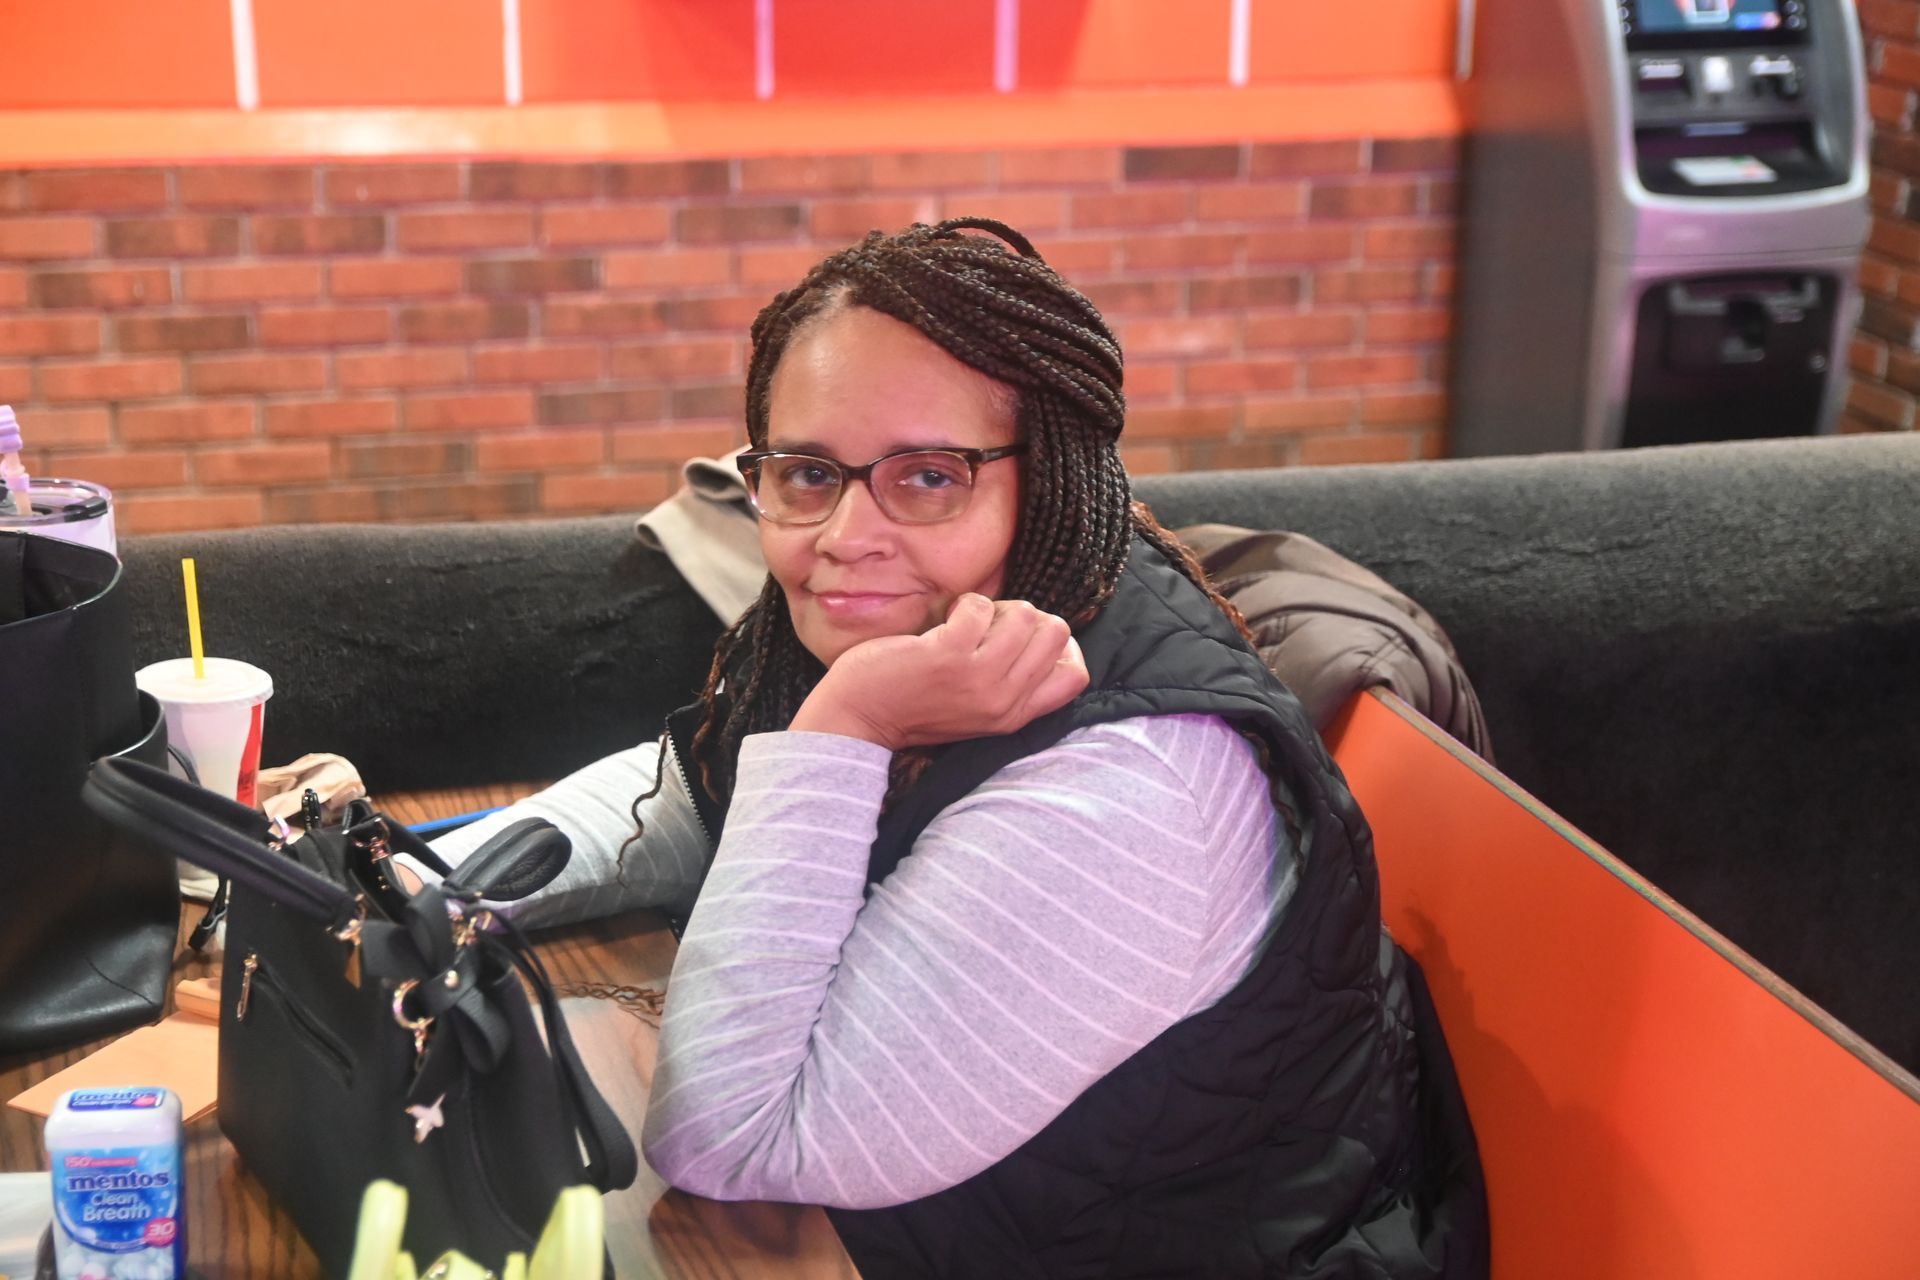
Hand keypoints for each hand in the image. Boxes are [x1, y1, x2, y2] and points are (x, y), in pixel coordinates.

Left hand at [789, 595, 1088, 749]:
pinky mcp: (946, 656)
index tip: (1027, 640)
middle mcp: (1002, 701)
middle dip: (1027, 618)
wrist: (860, 719)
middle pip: (1056, 635)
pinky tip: (947, 619)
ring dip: (997, 607)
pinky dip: (966, 603)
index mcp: (1014, 717)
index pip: (1075, 677)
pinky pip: (980, 607)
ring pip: (1026, 615)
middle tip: (991, 627)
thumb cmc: (916, 707)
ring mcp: (976, 679)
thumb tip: (1043, 632)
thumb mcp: (977, 712)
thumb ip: (1011, 685)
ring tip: (967, 622)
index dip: (1062, 647)